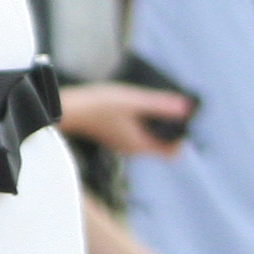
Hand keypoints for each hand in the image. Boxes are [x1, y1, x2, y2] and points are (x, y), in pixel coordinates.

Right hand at [57, 82, 193, 157]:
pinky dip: (142, 122)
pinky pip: (137, 133)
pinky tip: (133, 107)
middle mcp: (133, 148)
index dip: (181, 138)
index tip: (182, 120)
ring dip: (155, 124)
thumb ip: (160, 105)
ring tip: (150, 104)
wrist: (66, 111)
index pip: (173, 152)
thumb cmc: (97, 107)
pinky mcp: (114, 135)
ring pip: (149, 138)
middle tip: (169, 108)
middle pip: (162, 144)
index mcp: (141, 144)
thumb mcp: (132, 101)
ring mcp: (122, 143)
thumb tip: (186, 108)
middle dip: (169, 127)